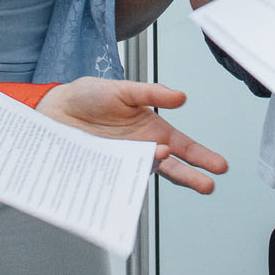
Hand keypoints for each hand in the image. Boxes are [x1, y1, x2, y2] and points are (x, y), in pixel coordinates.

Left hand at [37, 78, 229, 193]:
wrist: (54, 109)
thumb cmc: (89, 97)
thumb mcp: (124, 89)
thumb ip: (152, 93)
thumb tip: (180, 97)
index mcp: (152, 130)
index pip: (184, 147)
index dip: (202, 157)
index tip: (219, 166)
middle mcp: (141, 149)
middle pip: (172, 168)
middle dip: (192, 177)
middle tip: (207, 185)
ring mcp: (123, 161)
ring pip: (147, 174)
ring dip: (158, 171)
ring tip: (164, 159)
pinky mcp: (104, 169)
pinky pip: (120, 179)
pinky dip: (128, 179)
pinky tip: (133, 177)